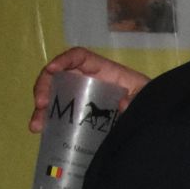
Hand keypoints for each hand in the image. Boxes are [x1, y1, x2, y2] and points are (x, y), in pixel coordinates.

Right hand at [30, 49, 146, 132]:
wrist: (153, 115)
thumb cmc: (150, 98)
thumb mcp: (147, 95)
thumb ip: (138, 99)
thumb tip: (122, 105)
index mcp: (104, 70)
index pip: (79, 56)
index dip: (64, 60)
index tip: (52, 69)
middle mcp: (88, 80)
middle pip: (59, 76)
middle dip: (45, 87)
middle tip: (41, 105)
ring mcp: (82, 96)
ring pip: (55, 97)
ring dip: (42, 110)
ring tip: (36, 126)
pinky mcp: (80, 112)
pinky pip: (61, 113)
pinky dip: (49, 121)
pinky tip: (41, 131)